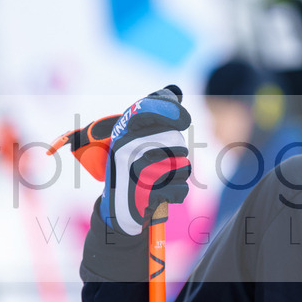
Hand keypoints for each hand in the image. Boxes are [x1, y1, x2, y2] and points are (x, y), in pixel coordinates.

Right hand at [101, 85, 191, 235]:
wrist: (118, 210)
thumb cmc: (131, 170)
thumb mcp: (134, 141)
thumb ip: (152, 116)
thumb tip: (175, 90)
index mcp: (122, 134)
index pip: (147, 109)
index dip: (171, 111)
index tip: (184, 120)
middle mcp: (126, 149)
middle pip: (176, 141)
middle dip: (177, 154)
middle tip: (160, 163)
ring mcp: (136, 171)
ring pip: (182, 166)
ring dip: (178, 175)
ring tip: (159, 180)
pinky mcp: (146, 195)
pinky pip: (181, 188)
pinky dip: (176, 194)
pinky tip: (159, 196)